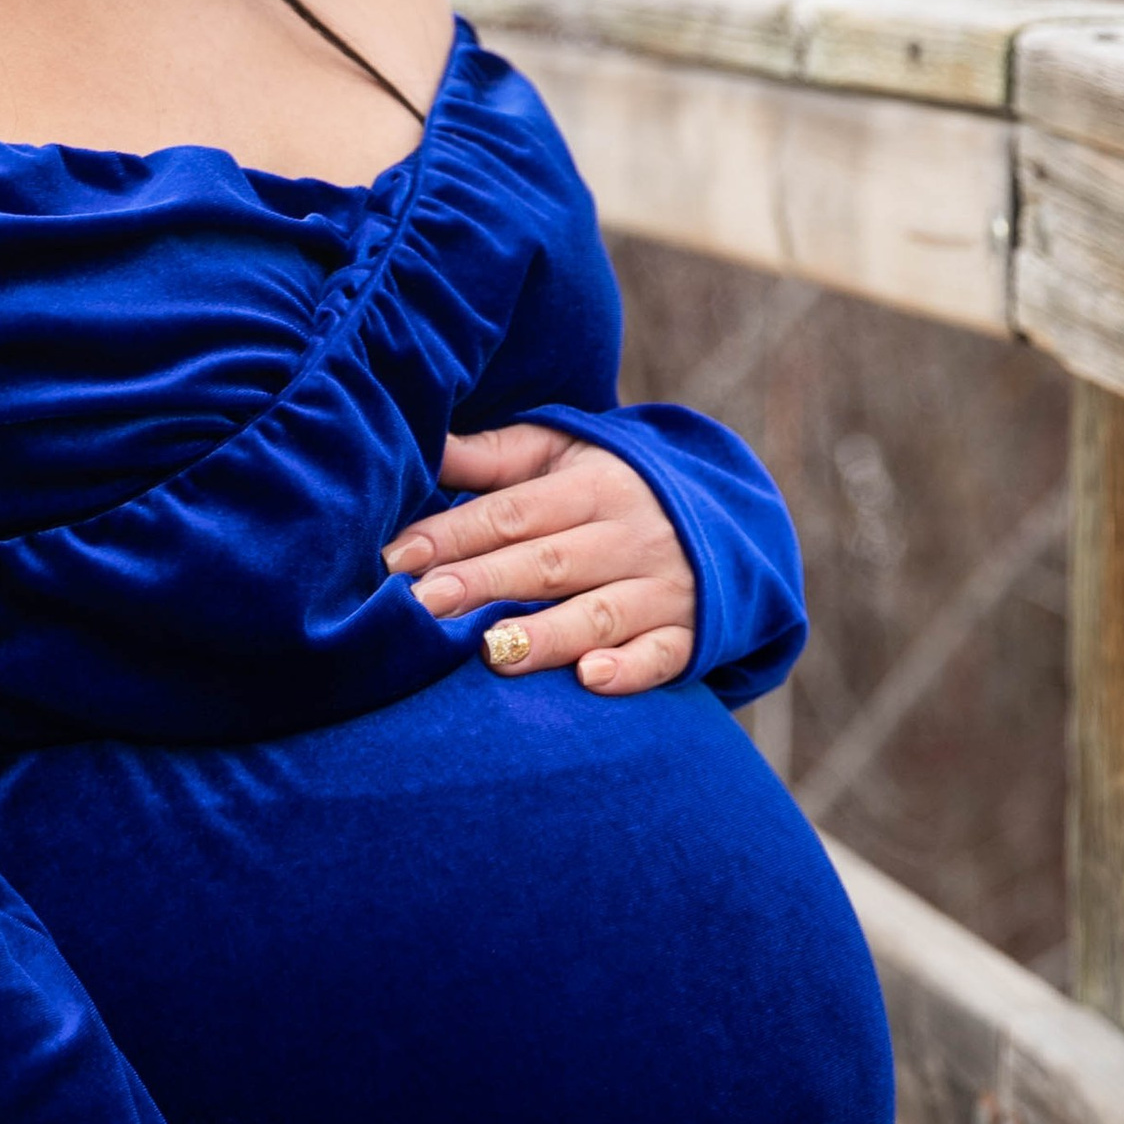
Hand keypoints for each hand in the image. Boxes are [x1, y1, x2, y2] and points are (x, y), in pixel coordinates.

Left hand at [383, 423, 697, 693]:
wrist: (727, 520)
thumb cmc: (614, 486)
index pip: (513, 512)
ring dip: (546, 633)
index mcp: (594, 486)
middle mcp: (629, 536)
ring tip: (491, 651)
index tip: (397, 558)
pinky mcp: (689, 635)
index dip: (453, 534)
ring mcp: (662, 588)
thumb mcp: (563, 454)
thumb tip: (422, 444)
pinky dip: (629, 669)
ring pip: (598, 613)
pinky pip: (661, 656)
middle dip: (483, 583)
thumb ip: (495, 458)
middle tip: (423, 606)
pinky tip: (589, 679)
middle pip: (547, 562)